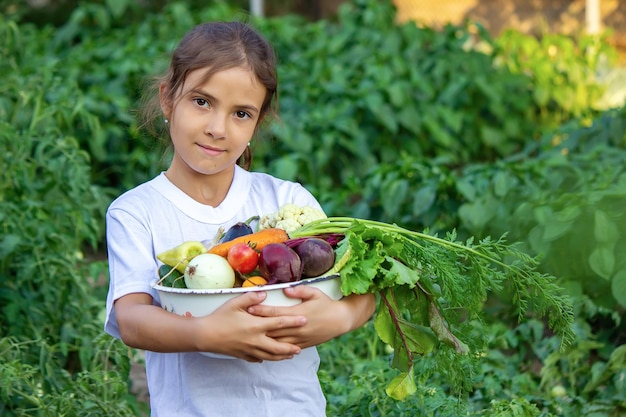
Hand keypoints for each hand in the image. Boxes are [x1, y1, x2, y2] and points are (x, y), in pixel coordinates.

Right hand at [114, 291, 307, 362]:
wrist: (204, 336)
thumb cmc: (219, 317)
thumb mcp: (235, 303)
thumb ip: (251, 297)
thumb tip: (264, 293)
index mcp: (256, 325)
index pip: (279, 322)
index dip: (293, 321)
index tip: (305, 320)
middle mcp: (256, 340)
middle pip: (279, 347)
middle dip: (291, 347)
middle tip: (301, 347)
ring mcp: (249, 350)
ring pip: (270, 356)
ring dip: (282, 356)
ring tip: (291, 354)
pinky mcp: (242, 355)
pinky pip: (257, 359)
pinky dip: (266, 359)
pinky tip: (269, 358)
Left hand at [247, 286, 375, 348]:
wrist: (340, 321)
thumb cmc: (326, 304)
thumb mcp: (315, 293)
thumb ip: (299, 291)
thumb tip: (285, 289)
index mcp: (299, 314)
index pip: (276, 313)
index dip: (261, 311)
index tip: (249, 308)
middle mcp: (297, 328)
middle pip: (273, 328)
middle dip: (257, 326)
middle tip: (242, 324)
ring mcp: (299, 338)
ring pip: (277, 342)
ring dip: (263, 340)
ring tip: (249, 339)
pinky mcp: (302, 345)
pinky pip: (286, 350)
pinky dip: (274, 350)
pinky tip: (264, 350)